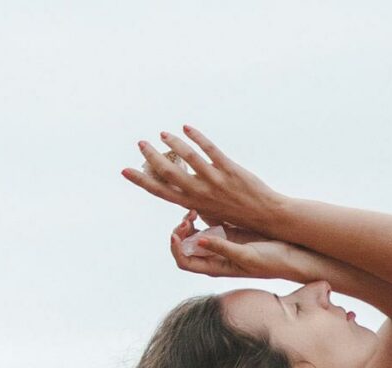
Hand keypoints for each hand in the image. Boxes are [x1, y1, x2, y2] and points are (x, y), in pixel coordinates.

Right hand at [122, 124, 283, 234]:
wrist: (265, 216)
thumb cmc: (237, 215)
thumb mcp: (211, 212)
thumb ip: (195, 199)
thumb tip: (182, 186)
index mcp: (193, 204)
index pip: (161, 192)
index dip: (141, 181)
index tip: (125, 171)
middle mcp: (200, 193)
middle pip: (169, 173)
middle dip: (152, 157)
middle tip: (140, 144)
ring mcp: (214, 180)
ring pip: (188, 158)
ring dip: (173, 143)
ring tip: (163, 134)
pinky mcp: (229, 170)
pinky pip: (210, 150)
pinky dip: (197, 137)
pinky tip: (187, 127)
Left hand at [168, 210, 315, 283]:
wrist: (292, 256)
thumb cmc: (272, 262)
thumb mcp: (247, 255)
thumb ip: (223, 249)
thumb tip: (200, 241)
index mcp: (215, 267)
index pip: (184, 261)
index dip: (175, 247)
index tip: (177, 232)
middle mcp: (214, 257)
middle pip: (185, 245)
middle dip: (181, 231)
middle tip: (188, 215)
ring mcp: (221, 243)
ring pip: (195, 232)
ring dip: (190, 221)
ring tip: (194, 209)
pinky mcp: (230, 232)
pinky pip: (209, 223)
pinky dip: (202, 214)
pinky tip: (204, 204)